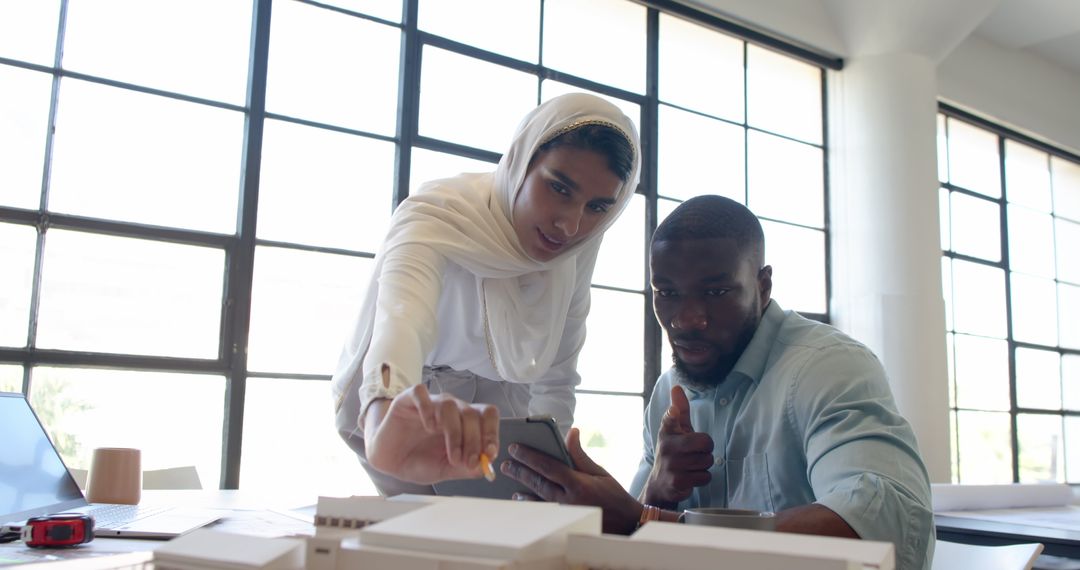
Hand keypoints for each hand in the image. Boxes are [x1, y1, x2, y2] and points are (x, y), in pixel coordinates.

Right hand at [364, 384, 499, 484]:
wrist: (389, 461)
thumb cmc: (418, 461)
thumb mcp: (445, 470)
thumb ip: (465, 468)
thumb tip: (484, 467)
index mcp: (464, 423)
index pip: (487, 415)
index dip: (492, 432)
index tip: (490, 453)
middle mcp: (451, 410)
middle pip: (471, 413)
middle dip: (474, 440)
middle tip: (467, 462)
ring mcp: (430, 403)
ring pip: (450, 405)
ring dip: (454, 432)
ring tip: (450, 455)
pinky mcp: (408, 399)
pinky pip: (421, 393)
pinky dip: (427, 409)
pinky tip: (428, 427)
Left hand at [501, 428, 642, 534]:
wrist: (625, 522)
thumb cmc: (613, 494)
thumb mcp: (599, 471)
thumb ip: (580, 454)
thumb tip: (571, 432)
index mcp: (578, 483)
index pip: (548, 467)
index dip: (529, 456)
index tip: (516, 448)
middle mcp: (569, 499)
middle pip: (538, 482)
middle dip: (520, 471)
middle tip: (505, 463)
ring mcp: (564, 513)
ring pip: (537, 499)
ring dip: (522, 488)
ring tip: (510, 479)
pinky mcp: (564, 521)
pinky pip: (542, 511)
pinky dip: (530, 503)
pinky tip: (520, 497)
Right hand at [642, 385, 713, 507]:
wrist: (660, 484)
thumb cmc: (673, 452)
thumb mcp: (676, 430)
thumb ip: (680, 410)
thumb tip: (676, 386)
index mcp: (667, 432)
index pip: (670, 419)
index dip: (674, 415)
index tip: (674, 411)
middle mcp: (667, 447)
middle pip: (705, 442)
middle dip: (706, 449)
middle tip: (696, 452)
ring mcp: (671, 465)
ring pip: (707, 461)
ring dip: (704, 465)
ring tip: (692, 465)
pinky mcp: (677, 482)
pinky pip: (705, 476)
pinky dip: (702, 478)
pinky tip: (691, 476)